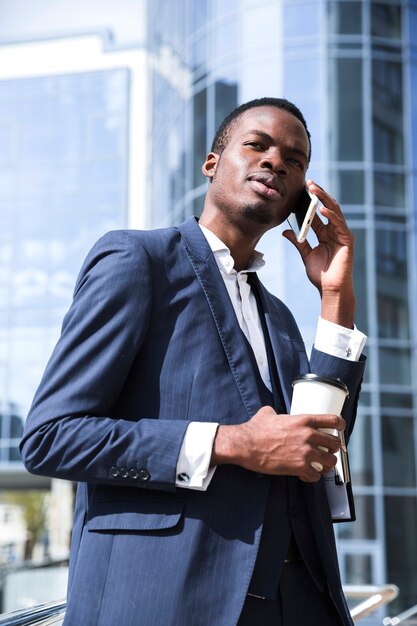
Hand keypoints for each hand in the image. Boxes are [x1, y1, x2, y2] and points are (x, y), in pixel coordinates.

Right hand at [211, 405, 343, 482]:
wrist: (247, 445)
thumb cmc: (255, 430)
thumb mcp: (267, 414)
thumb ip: (275, 413)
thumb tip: (272, 413)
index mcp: (304, 420)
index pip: (332, 420)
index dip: (340, 425)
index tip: (340, 429)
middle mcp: (308, 435)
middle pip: (334, 443)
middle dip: (333, 449)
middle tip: (327, 452)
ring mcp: (306, 452)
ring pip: (330, 461)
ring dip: (326, 465)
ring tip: (320, 467)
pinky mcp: (300, 467)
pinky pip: (316, 475)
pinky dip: (312, 477)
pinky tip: (306, 475)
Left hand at [282, 180, 355, 327]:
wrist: (330, 288)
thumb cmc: (320, 274)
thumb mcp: (305, 254)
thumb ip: (298, 241)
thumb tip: (286, 231)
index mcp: (326, 233)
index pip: (318, 213)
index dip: (312, 201)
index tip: (302, 189)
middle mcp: (335, 231)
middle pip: (327, 208)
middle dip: (319, 195)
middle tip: (309, 182)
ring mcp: (342, 235)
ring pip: (334, 212)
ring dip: (324, 200)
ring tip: (314, 189)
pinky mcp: (348, 240)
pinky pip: (339, 224)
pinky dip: (331, 216)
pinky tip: (322, 209)